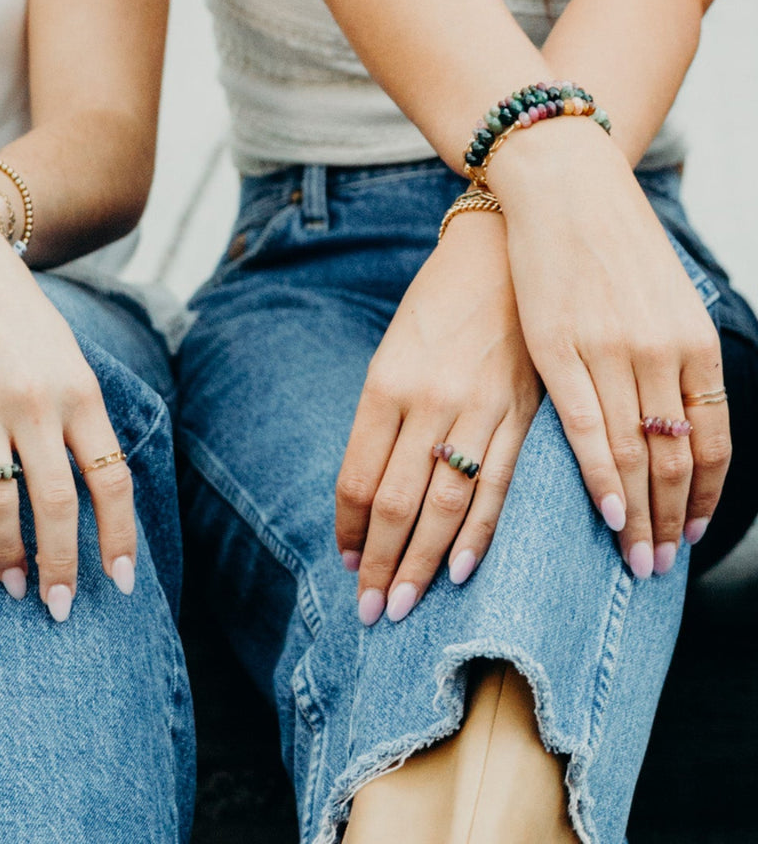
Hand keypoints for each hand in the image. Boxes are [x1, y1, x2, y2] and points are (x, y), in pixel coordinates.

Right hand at [0, 184, 136, 619]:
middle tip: (59, 607)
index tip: (118, 582)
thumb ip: (82, 415)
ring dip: (4, 557)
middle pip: (58, 506)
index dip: (118, 537)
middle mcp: (37, 403)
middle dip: (60, 567)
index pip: (111, 479)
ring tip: (10, 585)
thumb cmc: (15, 312)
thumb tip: (96, 481)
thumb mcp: (65, 354)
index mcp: (80, 390)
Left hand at [335, 211, 542, 625]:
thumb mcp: (392, 354)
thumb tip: (369, 489)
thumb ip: (382, 419)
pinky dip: (478, 536)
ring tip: (402, 605)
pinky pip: (499, 487)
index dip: (347, 528)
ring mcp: (478, 411)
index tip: (344, 560)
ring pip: (443, 507)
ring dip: (419, 563)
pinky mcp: (523, 415)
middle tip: (369, 611)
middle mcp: (426, 404)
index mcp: (384, 386)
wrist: (503, 254)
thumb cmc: (437, 307)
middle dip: (377, 564)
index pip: (355, 479)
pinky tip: (459, 572)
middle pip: (394, 504)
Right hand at [491, 121, 730, 576]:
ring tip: (636, 558)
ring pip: (637, 452)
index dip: (703, 497)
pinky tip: (609, 512)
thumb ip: (669, 359)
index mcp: (692, 344)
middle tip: (661, 567)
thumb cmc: (611, 242)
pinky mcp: (561, 348)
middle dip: (672, 521)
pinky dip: (601, 475)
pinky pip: (587, 427)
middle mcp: (662, 353)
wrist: (566, 186)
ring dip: (640, 513)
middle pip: (675, 458)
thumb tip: (665, 415)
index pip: (711, 442)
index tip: (692, 535)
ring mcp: (613, 352)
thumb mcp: (662, 300)